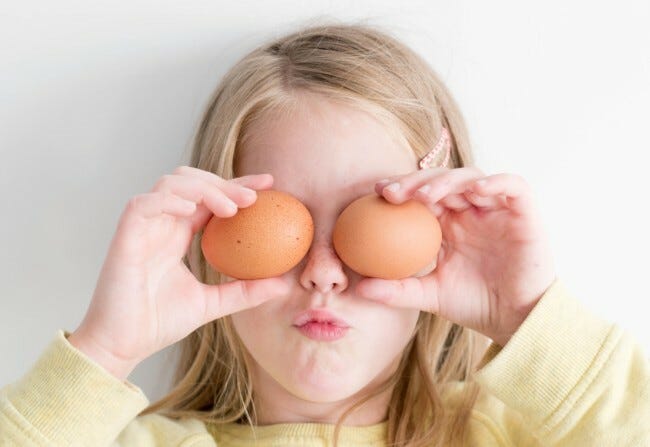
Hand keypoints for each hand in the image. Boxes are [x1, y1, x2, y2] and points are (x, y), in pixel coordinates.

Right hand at [68, 166, 288, 379]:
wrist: (122, 346)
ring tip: (230, 209)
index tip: (269, 186)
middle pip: (192, 181)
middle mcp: (161, 225)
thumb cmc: (159, 323)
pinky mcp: (125, 236)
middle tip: (255, 197)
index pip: (210, 198)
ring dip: (202, 188)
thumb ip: (245, 291)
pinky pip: (143, 204)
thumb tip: (284, 285)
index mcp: (178, 234)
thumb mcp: (213, 303)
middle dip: (224, 182)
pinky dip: (168, 200)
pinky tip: (192, 208)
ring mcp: (142, 227)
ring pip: (170, 183)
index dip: (237, 186)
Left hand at [355, 167, 555, 346]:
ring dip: (447, 181)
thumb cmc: (474, 305)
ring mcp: (496, 209)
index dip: (400, 188)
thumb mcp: (429, 295)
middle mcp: (470, 210)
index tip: (376, 193)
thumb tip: (358, 289)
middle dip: (415, 181)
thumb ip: (397, 290)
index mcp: (448, 223)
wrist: (515, 320)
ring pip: (471, 177)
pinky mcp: (524, 212)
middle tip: (392, 192)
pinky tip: (475, 190)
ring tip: (425, 195)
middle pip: (441, 180)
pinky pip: (513, 186)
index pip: (421, 195)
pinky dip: (496, 182)